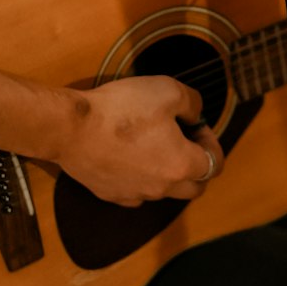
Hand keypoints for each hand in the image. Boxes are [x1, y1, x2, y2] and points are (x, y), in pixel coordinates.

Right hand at [57, 75, 224, 206]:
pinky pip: (136, 194)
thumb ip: (192, 103)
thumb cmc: (121, 109)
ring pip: (164, 192)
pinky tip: (130, 158)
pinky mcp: (111, 195)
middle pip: (194, 187)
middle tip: (184, 140)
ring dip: (168, 173)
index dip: (211, 141)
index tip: (197, 125)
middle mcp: (162, 188)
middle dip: (197, 166)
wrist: (71, 128)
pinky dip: (141, 179)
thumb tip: (196, 113)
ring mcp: (135, 195)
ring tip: (154, 145)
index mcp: (182, 165)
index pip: (215, 164)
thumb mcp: (168, 90)